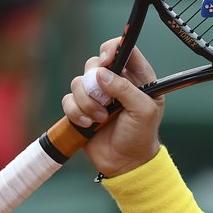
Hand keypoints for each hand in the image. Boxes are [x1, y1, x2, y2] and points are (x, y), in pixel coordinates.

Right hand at [61, 38, 162, 177]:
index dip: (112, 49)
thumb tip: (101, 74)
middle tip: (106, 102)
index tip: (106, 61)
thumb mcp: (143, 111)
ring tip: (102, 119)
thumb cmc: (141, 136)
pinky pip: (68, 99)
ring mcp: (97, 94)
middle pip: (95, 63)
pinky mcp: (81, 107)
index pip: (124, 49)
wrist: (125, 162)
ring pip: (79, 82)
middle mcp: (116, 82)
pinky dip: (76, 112)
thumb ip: (126, 89)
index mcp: (138, 78)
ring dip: (88, 103)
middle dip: (96, 83)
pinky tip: (89, 124)